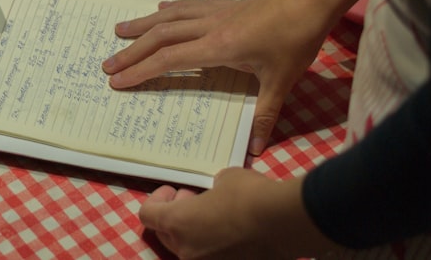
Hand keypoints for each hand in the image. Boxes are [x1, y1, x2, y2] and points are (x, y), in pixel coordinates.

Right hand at [103, 0, 329, 154]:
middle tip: (108, 64)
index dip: (141, 71)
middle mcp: (209, 26)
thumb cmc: (296, 40)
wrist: (312, 0)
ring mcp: (216, 12)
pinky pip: (188, 5)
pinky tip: (159, 9)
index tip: (118, 80)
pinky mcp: (225, 4)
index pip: (170, 60)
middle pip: (161, 37)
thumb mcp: (282, 81)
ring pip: (170, 17)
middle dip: (132, 51)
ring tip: (119, 30)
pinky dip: (169, 10)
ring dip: (142, 25)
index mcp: (218, 46)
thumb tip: (257, 149)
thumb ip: (266, 113)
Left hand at [139, 169, 334, 258]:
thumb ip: (212, 188)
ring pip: (190, 249)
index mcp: (177, 224)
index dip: (156, 200)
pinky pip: (214, 256)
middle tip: (194, 198)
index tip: (174, 189)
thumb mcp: (225, 178)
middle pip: (166, 234)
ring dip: (195, 231)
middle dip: (176, 214)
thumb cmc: (247, 195)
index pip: (147, 215)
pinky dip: (217, 244)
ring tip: (217, 214)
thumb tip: (217, 190)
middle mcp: (187, 250)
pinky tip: (236, 230)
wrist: (283, 222)